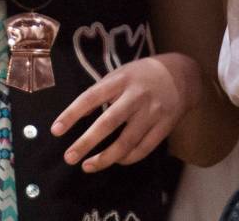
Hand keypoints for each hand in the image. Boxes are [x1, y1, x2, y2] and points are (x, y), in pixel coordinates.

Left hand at [50, 53, 201, 171]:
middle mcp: (136, 96)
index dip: (72, 113)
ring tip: (87, 166)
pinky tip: (116, 161)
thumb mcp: (122, 72)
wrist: (182, 73)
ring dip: (105, 158)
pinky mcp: (164, 126)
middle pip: (109, 122)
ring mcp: (152, 112)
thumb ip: (103, 90)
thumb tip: (80, 113)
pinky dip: (128, 158)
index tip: (56, 130)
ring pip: (127, 141)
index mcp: (121, 79)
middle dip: (87, 142)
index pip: (91, 97)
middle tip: (69, 157)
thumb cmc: (143, 73)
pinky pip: (143, 148)